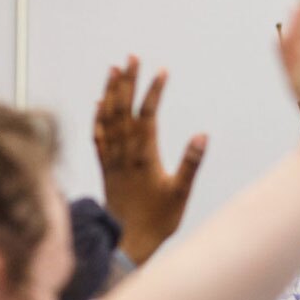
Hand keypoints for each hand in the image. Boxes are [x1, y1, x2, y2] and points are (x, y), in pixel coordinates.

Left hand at [92, 56, 206, 264]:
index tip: (161, 71)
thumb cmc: (158, 220)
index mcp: (144, 157)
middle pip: (123, 110)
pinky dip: (98, 118)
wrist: (126, 242)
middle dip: (127, 81)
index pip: (147, 116)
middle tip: (132, 57)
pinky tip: (99, 104)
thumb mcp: (181, 193)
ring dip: (110, 92)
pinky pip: (98, 137)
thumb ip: (190, 164)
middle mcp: (124, 153)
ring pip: (108, 119)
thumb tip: (201, 136)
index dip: (153, 92)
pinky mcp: (105, 168)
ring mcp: (112, 159)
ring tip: (113, 70)